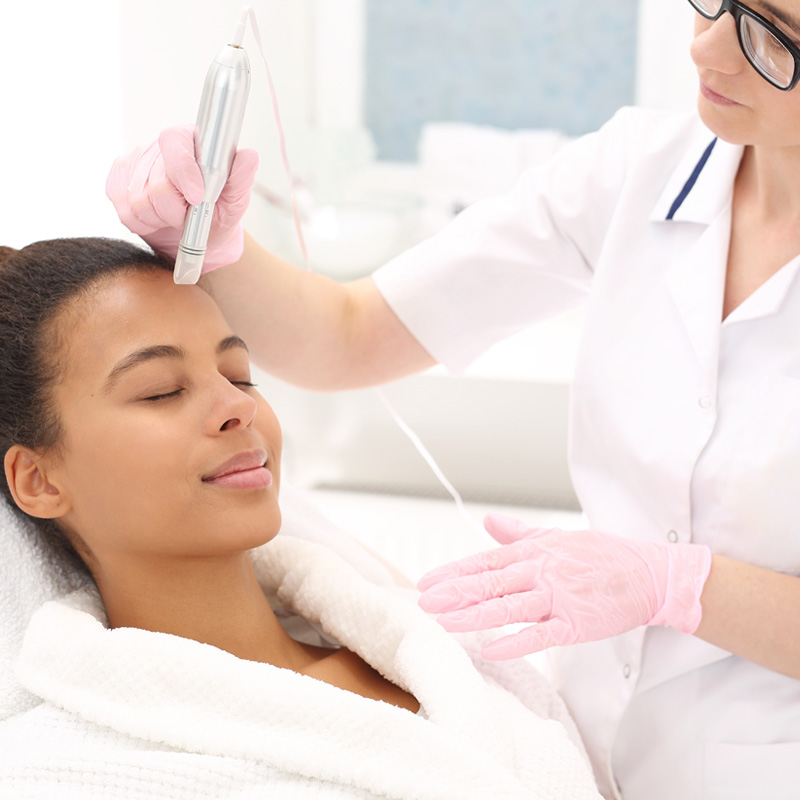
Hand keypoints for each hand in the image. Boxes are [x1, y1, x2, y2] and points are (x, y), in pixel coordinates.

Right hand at [105, 124, 258, 271]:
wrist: (194, 236)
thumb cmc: (216, 215)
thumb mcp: (234, 202)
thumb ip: (240, 179)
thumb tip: (249, 156)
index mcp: (189, 141)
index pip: (174, 143)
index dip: (184, 173)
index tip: (197, 198)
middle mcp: (158, 146)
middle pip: (156, 183)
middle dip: (176, 210)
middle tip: (188, 215)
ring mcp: (134, 162)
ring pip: (138, 200)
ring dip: (160, 219)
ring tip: (174, 216)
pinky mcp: (118, 181)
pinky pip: (125, 211)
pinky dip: (144, 223)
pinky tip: (158, 218)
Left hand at [418, 513, 711, 659]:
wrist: (648, 573)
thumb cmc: (600, 554)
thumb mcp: (555, 537)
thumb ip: (517, 533)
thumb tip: (488, 521)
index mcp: (533, 552)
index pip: (484, 562)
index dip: (453, 573)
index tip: (426, 582)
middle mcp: (540, 572)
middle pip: (489, 583)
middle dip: (453, 593)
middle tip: (422, 602)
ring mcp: (558, 598)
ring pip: (508, 608)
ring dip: (473, 615)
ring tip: (443, 623)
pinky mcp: (576, 624)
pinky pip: (541, 635)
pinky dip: (516, 642)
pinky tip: (490, 649)